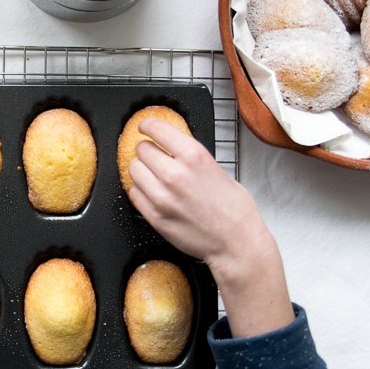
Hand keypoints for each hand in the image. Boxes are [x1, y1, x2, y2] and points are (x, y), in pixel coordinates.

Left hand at [127, 118, 293, 337]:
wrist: (236, 243)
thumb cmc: (234, 209)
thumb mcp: (218, 169)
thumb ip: (191, 157)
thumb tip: (172, 148)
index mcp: (194, 157)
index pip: (157, 129)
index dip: (148, 125)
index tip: (145, 127)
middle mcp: (174, 174)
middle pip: (141, 149)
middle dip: (147, 150)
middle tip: (155, 156)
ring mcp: (161, 196)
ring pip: (133, 170)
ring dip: (141, 170)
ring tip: (154, 176)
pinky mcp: (154, 215)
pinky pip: (134, 193)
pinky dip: (140, 190)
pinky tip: (153, 193)